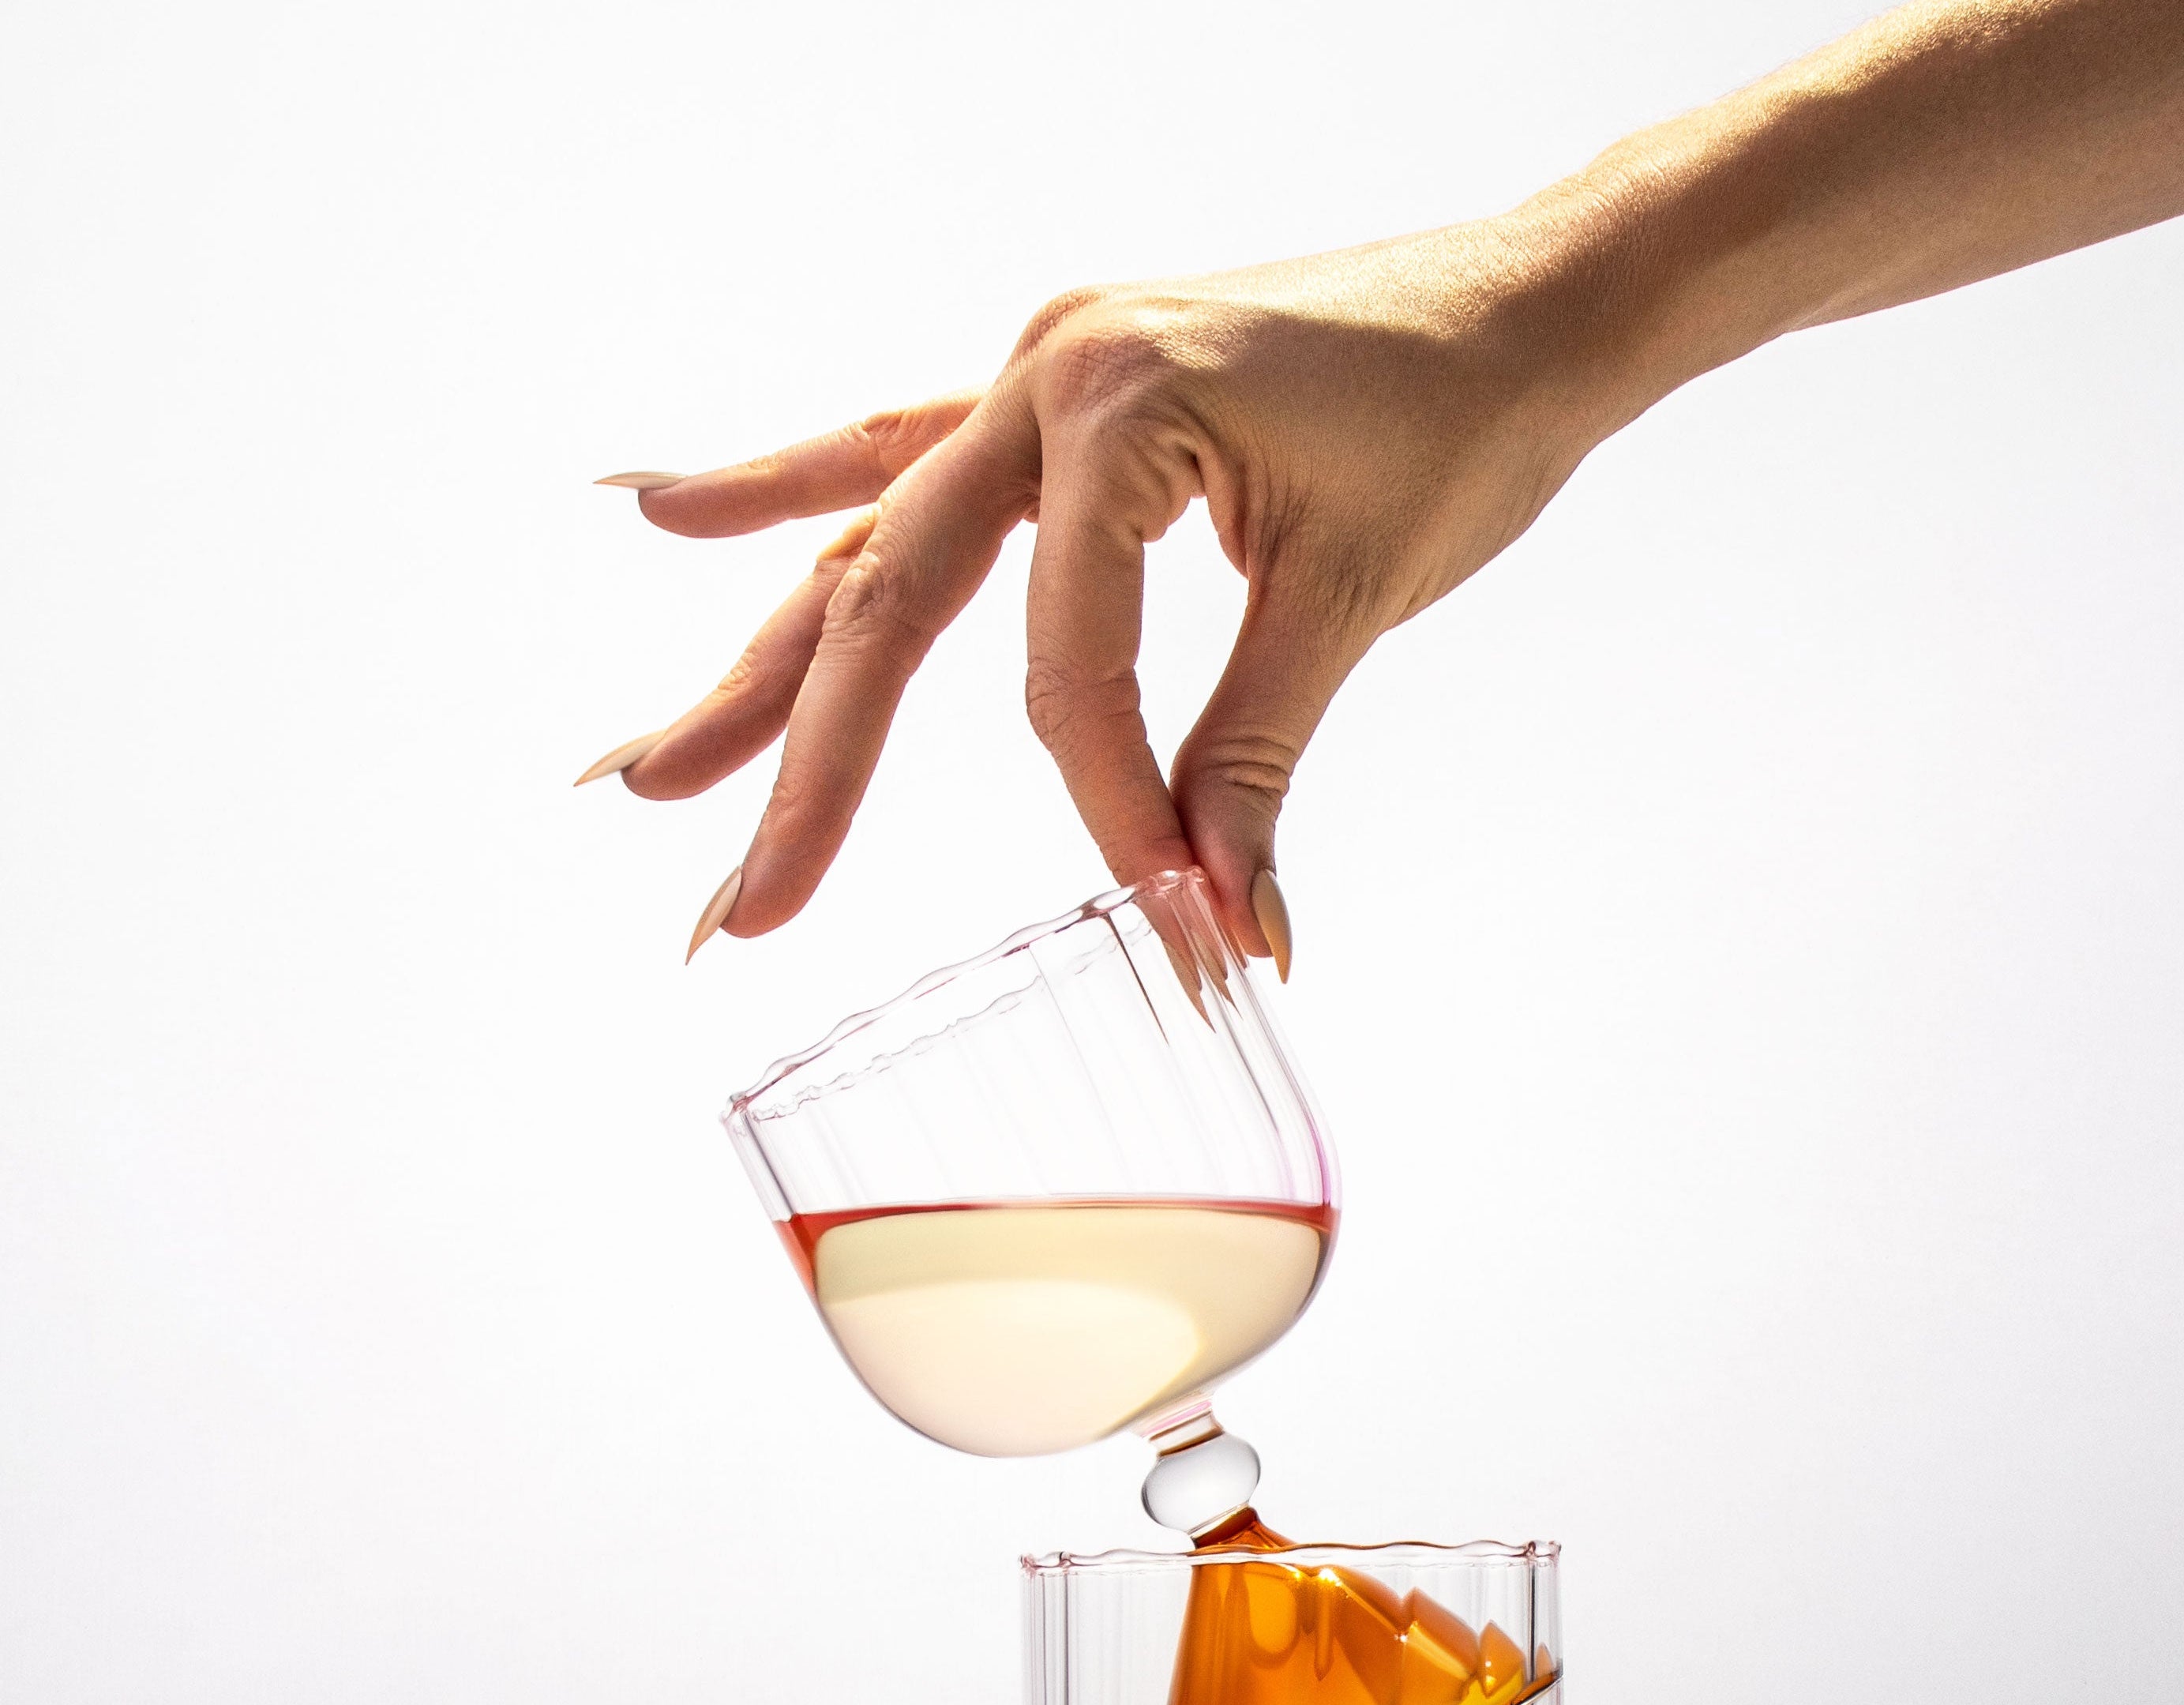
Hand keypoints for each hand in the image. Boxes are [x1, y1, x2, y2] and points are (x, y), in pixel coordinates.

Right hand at [592, 223, 1619, 961]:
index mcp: (1117, 406)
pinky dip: (798, 492)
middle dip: (809, 767)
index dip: (1107, 805)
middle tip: (737, 905)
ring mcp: (1037, 377)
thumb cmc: (1463, 418)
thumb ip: (1253, 759)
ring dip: (764, 662)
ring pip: (870, 541)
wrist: (1528, 306)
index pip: (1067, 667)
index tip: (1171, 913)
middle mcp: (1048, 374)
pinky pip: (899, 455)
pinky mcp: (1056, 398)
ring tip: (655, 771)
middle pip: (892, 601)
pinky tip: (680, 517)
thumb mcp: (1353, 597)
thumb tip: (1214, 919)